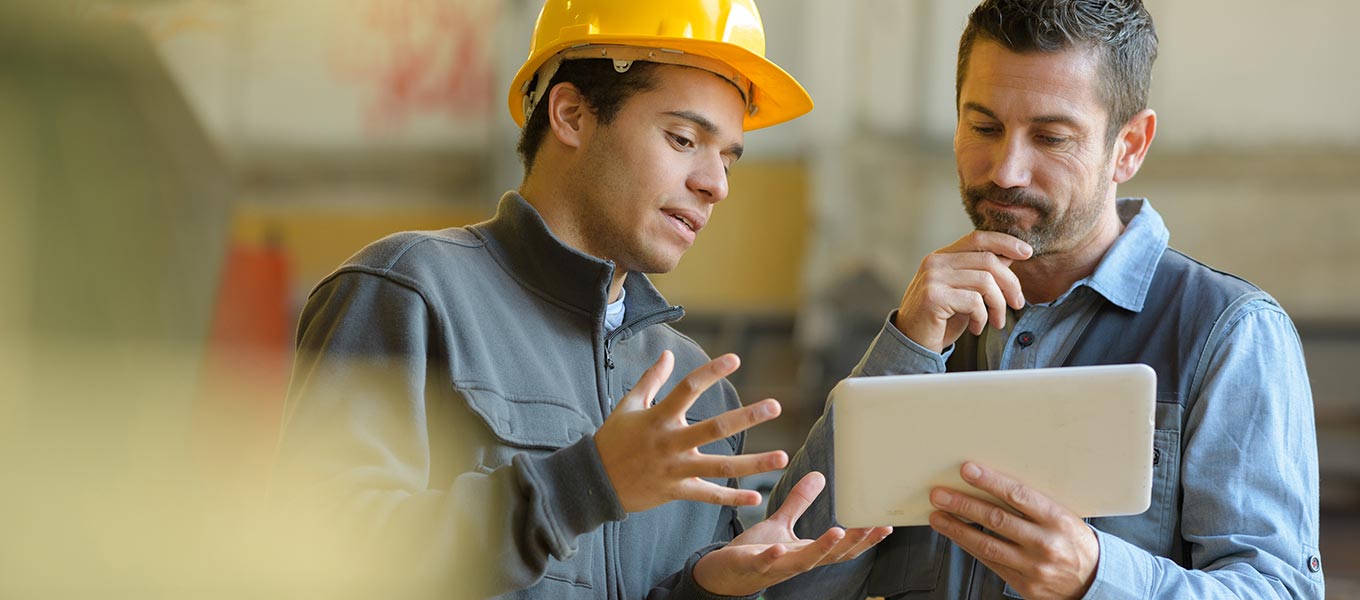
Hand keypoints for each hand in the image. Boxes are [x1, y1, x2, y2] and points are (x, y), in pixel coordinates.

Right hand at [593, 351, 787, 512]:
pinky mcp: (676, 491)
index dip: (712, 372)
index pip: (689, 389)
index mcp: (658, 418)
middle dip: (746, 418)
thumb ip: (651, 380)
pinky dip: (732, 498)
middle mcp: (670, 443)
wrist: (594, 482)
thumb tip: (667, 354)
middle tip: (775, 406)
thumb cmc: (611, 440)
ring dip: (753, 463)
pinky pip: (708, 496)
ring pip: (720, 467)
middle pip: (714, 429)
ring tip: (783, 457)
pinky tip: (756, 497)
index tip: (736, 358)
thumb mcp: (627, 406)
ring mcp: (675, 469)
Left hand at [692, 472, 892, 596]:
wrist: (723, 574)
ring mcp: (775, 566)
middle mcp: (796, 561)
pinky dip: (773, 557)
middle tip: (875, 526)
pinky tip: (780, 548)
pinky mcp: (751, 565)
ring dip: (822, 548)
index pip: (841, 548)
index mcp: (806, 551)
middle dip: (854, 542)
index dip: (865, 539)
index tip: (886, 525)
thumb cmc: (755, 551)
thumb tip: (820, 476)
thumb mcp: (781, 524)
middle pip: (831, 555)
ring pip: (804, 561)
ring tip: (839, 532)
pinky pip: (764, 563)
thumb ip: (800, 503)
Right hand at [893, 231, 1031, 352]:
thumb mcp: (964, 293)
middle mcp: (935, 262)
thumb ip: (981, 274)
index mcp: (941, 257)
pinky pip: (974, 302)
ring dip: (998, 305)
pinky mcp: (933, 297)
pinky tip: (976, 328)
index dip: (1005, 242)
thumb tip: (1009, 257)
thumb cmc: (940, 320)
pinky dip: (982, 318)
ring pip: (985, 282)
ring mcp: (932, 278)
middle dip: (1011, 283)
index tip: (1027, 253)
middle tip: (1017, 303)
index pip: (977, 238)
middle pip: (988, 261)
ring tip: (996, 321)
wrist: (912, 344)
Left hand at [928, 462, 1098, 598]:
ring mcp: (1034, 566)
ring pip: (987, 544)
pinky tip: (956, 535)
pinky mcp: (1025, 585)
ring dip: (957, 528)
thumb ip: (1034, 504)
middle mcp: (1045, 543)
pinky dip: (969, 547)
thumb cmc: (1075, 542)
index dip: (990, 482)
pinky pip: (990, 563)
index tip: (968, 470)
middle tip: (940, 494)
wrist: (1095, 582)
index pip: (1018, 495)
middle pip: (996, 520)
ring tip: (938, 516)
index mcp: (1058, 519)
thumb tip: (994, 483)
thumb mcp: (1065, 516)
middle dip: (963, 504)